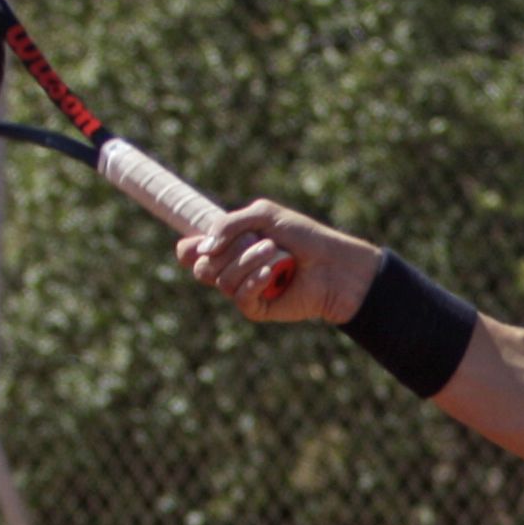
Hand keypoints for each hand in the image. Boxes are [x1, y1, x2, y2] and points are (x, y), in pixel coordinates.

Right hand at [179, 200, 375, 326]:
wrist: (335, 263)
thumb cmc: (303, 236)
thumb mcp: (264, 216)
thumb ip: (227, 224)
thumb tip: (200, 249)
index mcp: (229, 245)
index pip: (191, 252)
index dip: (189, 250)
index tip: (199, 245)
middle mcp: (232, 268)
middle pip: (202, 268)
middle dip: (226, 251)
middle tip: (259, 240)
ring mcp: (244, 289)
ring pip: (222, 281)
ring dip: (247, 262)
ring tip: (274, 251)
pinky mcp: (258, 308)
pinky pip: (240, 298)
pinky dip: (253, 282)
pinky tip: (271, 274)